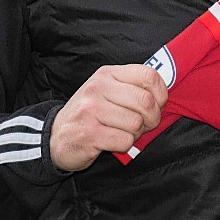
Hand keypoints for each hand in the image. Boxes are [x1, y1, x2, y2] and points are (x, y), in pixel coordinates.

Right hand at [49, 65, 167, 171]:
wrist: (56, 137)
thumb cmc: (90, 114)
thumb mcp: (108, 90)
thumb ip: (133, 87)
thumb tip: (163, 96)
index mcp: (107, 74)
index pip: (149, 75)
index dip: (161, 94)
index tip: (157, 105)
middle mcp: (98, 88)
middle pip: (146, 102)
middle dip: (152, 118)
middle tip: (143, 125)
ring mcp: (91, 110)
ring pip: (136, 123)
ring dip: (136, 134)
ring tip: (123, 132)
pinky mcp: (88, 134)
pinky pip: (125, 140)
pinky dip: (124, 145)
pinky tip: (112, 142)